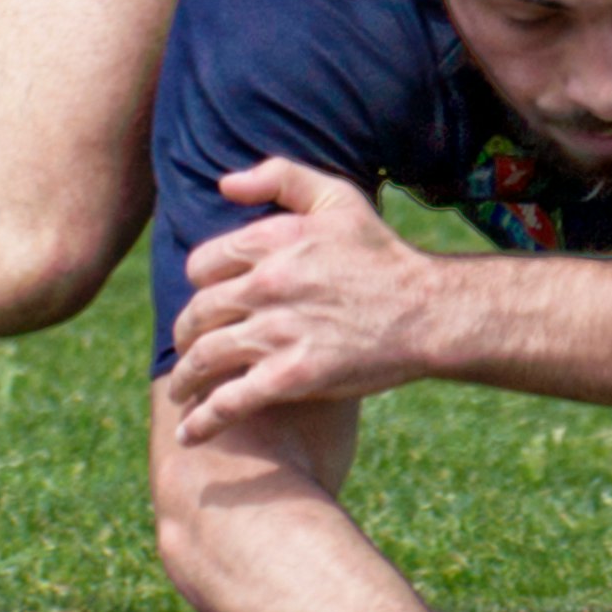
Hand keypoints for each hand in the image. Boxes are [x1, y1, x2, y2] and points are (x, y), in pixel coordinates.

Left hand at [166, 163, 460, 436]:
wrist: (428, 311)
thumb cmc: (382, 254)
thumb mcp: (337, 197)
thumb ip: (280, 177)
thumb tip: (224, 184)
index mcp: (272, 241)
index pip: (202, 265)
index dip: (200, 285)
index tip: (206, 302)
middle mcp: (267, 284)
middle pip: (197, 314)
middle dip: (185, 335)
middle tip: (189, 350)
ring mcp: (278, 332)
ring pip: (204, 358)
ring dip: (185, 380)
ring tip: (183, 393)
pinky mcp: (292, 376)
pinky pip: (229, 402)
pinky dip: (203, 421)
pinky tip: (190, 434)